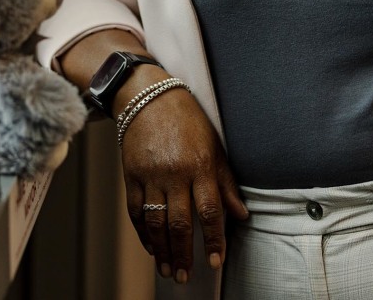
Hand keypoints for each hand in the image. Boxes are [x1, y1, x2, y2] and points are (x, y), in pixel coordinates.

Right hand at [119, 78, 247, 284]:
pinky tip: (150, 247)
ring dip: (162, 250)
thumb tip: (241, 215)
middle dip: (184, 254)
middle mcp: (175, 172)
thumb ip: (226, 182)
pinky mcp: (131, 175)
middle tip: (186, 276)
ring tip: (168, 270)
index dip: (214, 239)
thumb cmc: (188, 119)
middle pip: (180, 222)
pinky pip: (136, 212)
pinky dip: (142, 233)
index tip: (216, 261)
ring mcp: (151, 174)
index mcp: (200, 164)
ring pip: (156, 222)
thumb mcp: (214, 146)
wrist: (149, 96)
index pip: (210, 210)